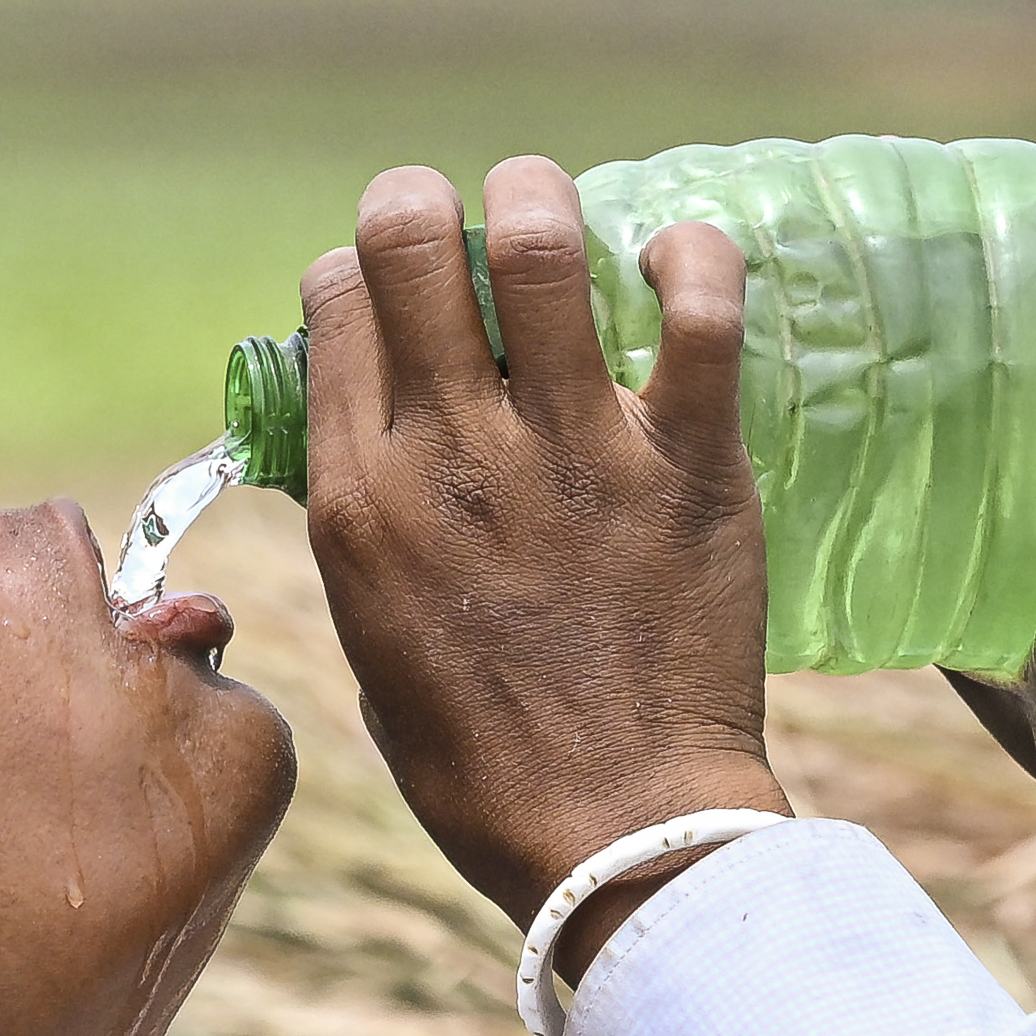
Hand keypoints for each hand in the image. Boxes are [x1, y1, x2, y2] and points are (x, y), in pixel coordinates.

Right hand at [300, 157, 784, 976]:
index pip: (337, 301)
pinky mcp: (687, 464)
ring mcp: (574, 451)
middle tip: (465, 224)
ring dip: (541, 198)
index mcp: (362, 500)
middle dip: (430, 202)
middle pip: (414, 239)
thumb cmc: (485, 766)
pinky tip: (674, 263)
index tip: (397, 294)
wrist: (617, 837)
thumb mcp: (372, 642)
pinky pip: (698, 308)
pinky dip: (688, 258)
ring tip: (553, 212)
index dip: (364, 269)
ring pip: (540, 240)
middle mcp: (455, 455)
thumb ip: (365, 531)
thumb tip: (368, 451)